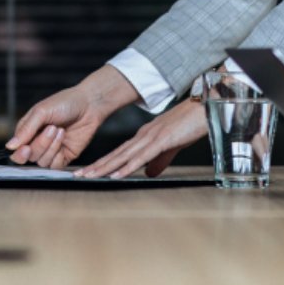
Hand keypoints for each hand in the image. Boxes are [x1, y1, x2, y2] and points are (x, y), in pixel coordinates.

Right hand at [5, 64, 140, 168]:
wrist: (90, 105)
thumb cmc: (65, 102)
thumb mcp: (42, 111)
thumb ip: (26, 129)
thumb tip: (10, 146)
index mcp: (28, 131)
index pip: (16, 150)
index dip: (20, 153)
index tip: (26, 148)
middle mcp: (37, 142)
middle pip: (30, 157)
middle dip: (41, 144)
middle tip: (52, 128)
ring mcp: (51, 150)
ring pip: (42, 162)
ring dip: (52, 147)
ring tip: (61, 130)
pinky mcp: (64, 156)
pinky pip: (55, 166)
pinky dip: (58, 155)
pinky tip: (64, 140)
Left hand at [78, 98, 206, 178]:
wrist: (204, 107)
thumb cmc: (190, 124)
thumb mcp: (172, 146)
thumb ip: (159, 160)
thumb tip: (148, 174)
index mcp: (144, 137)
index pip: (119, 153)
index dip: (103, 163)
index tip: (89, 172)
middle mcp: (143, 136)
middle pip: (116, 154)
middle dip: (97, 166)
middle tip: (79, 175)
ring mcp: (151, 137)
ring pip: (123, 156)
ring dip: (106, 167)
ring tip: (90, 176)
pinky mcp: (162, 140)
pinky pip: (141, 156)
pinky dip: (127, 166)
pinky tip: (116, 175)